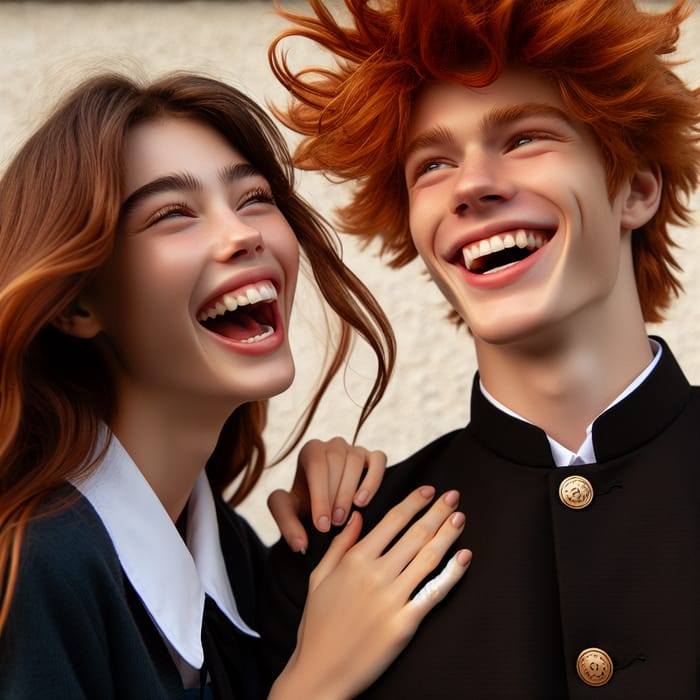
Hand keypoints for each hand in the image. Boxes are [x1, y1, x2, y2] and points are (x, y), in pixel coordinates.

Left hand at [268, 437, 386, 551]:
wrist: (325, 503)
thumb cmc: (305, 504)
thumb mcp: (288, 512)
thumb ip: (287, 524)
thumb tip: (300, 544)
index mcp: (311, 450)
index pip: (316, 465)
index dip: (320, 496)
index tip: (322, 525)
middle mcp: (333, 445)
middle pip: (336, 460)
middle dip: (335, 495)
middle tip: (335, 523)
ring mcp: (355, 449)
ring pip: (355, 459)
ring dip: (351, 489)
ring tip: (347, 516)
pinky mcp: (373, 457)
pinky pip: (378, 460)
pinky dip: (373, 480)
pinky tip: (363, 501)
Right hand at [269, 486, 471, 699]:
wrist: (320, 673)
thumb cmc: (317, 625)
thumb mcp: (320, 577)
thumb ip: (340, 545)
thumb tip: (357, 516)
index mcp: (354, 560)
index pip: (391, 521)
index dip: (414, 503)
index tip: (429, 491)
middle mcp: (375, 574)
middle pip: (415, 534)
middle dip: (437, 512)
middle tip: (454, 496)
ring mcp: (391, 599)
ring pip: (428, 557)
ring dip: (448, 534)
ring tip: (460, 518)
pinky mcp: (404, 624)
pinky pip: (434, 592)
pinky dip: (452, 573)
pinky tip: (464, 557)